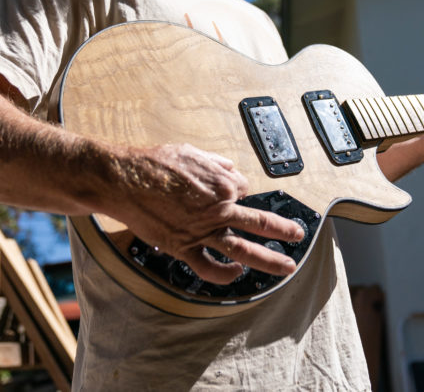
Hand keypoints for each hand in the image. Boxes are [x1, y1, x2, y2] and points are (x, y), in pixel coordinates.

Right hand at [107, 143, 304, 284]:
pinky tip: (237, 272)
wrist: (124, 180)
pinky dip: (225, 273)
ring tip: (287, 266)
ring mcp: (202, 231)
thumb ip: (216, 162)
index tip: (229, 191)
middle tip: (298, 236)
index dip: (237, 190)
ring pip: (243, 249)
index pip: (243, 190)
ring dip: (269, 259)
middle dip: (284, 230)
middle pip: (260, 222)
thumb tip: (231, 169)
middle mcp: (218, 209)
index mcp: (222, 183)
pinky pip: (209, 267)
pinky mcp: (183, 247)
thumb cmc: (155, 163)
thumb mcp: (192, 151)